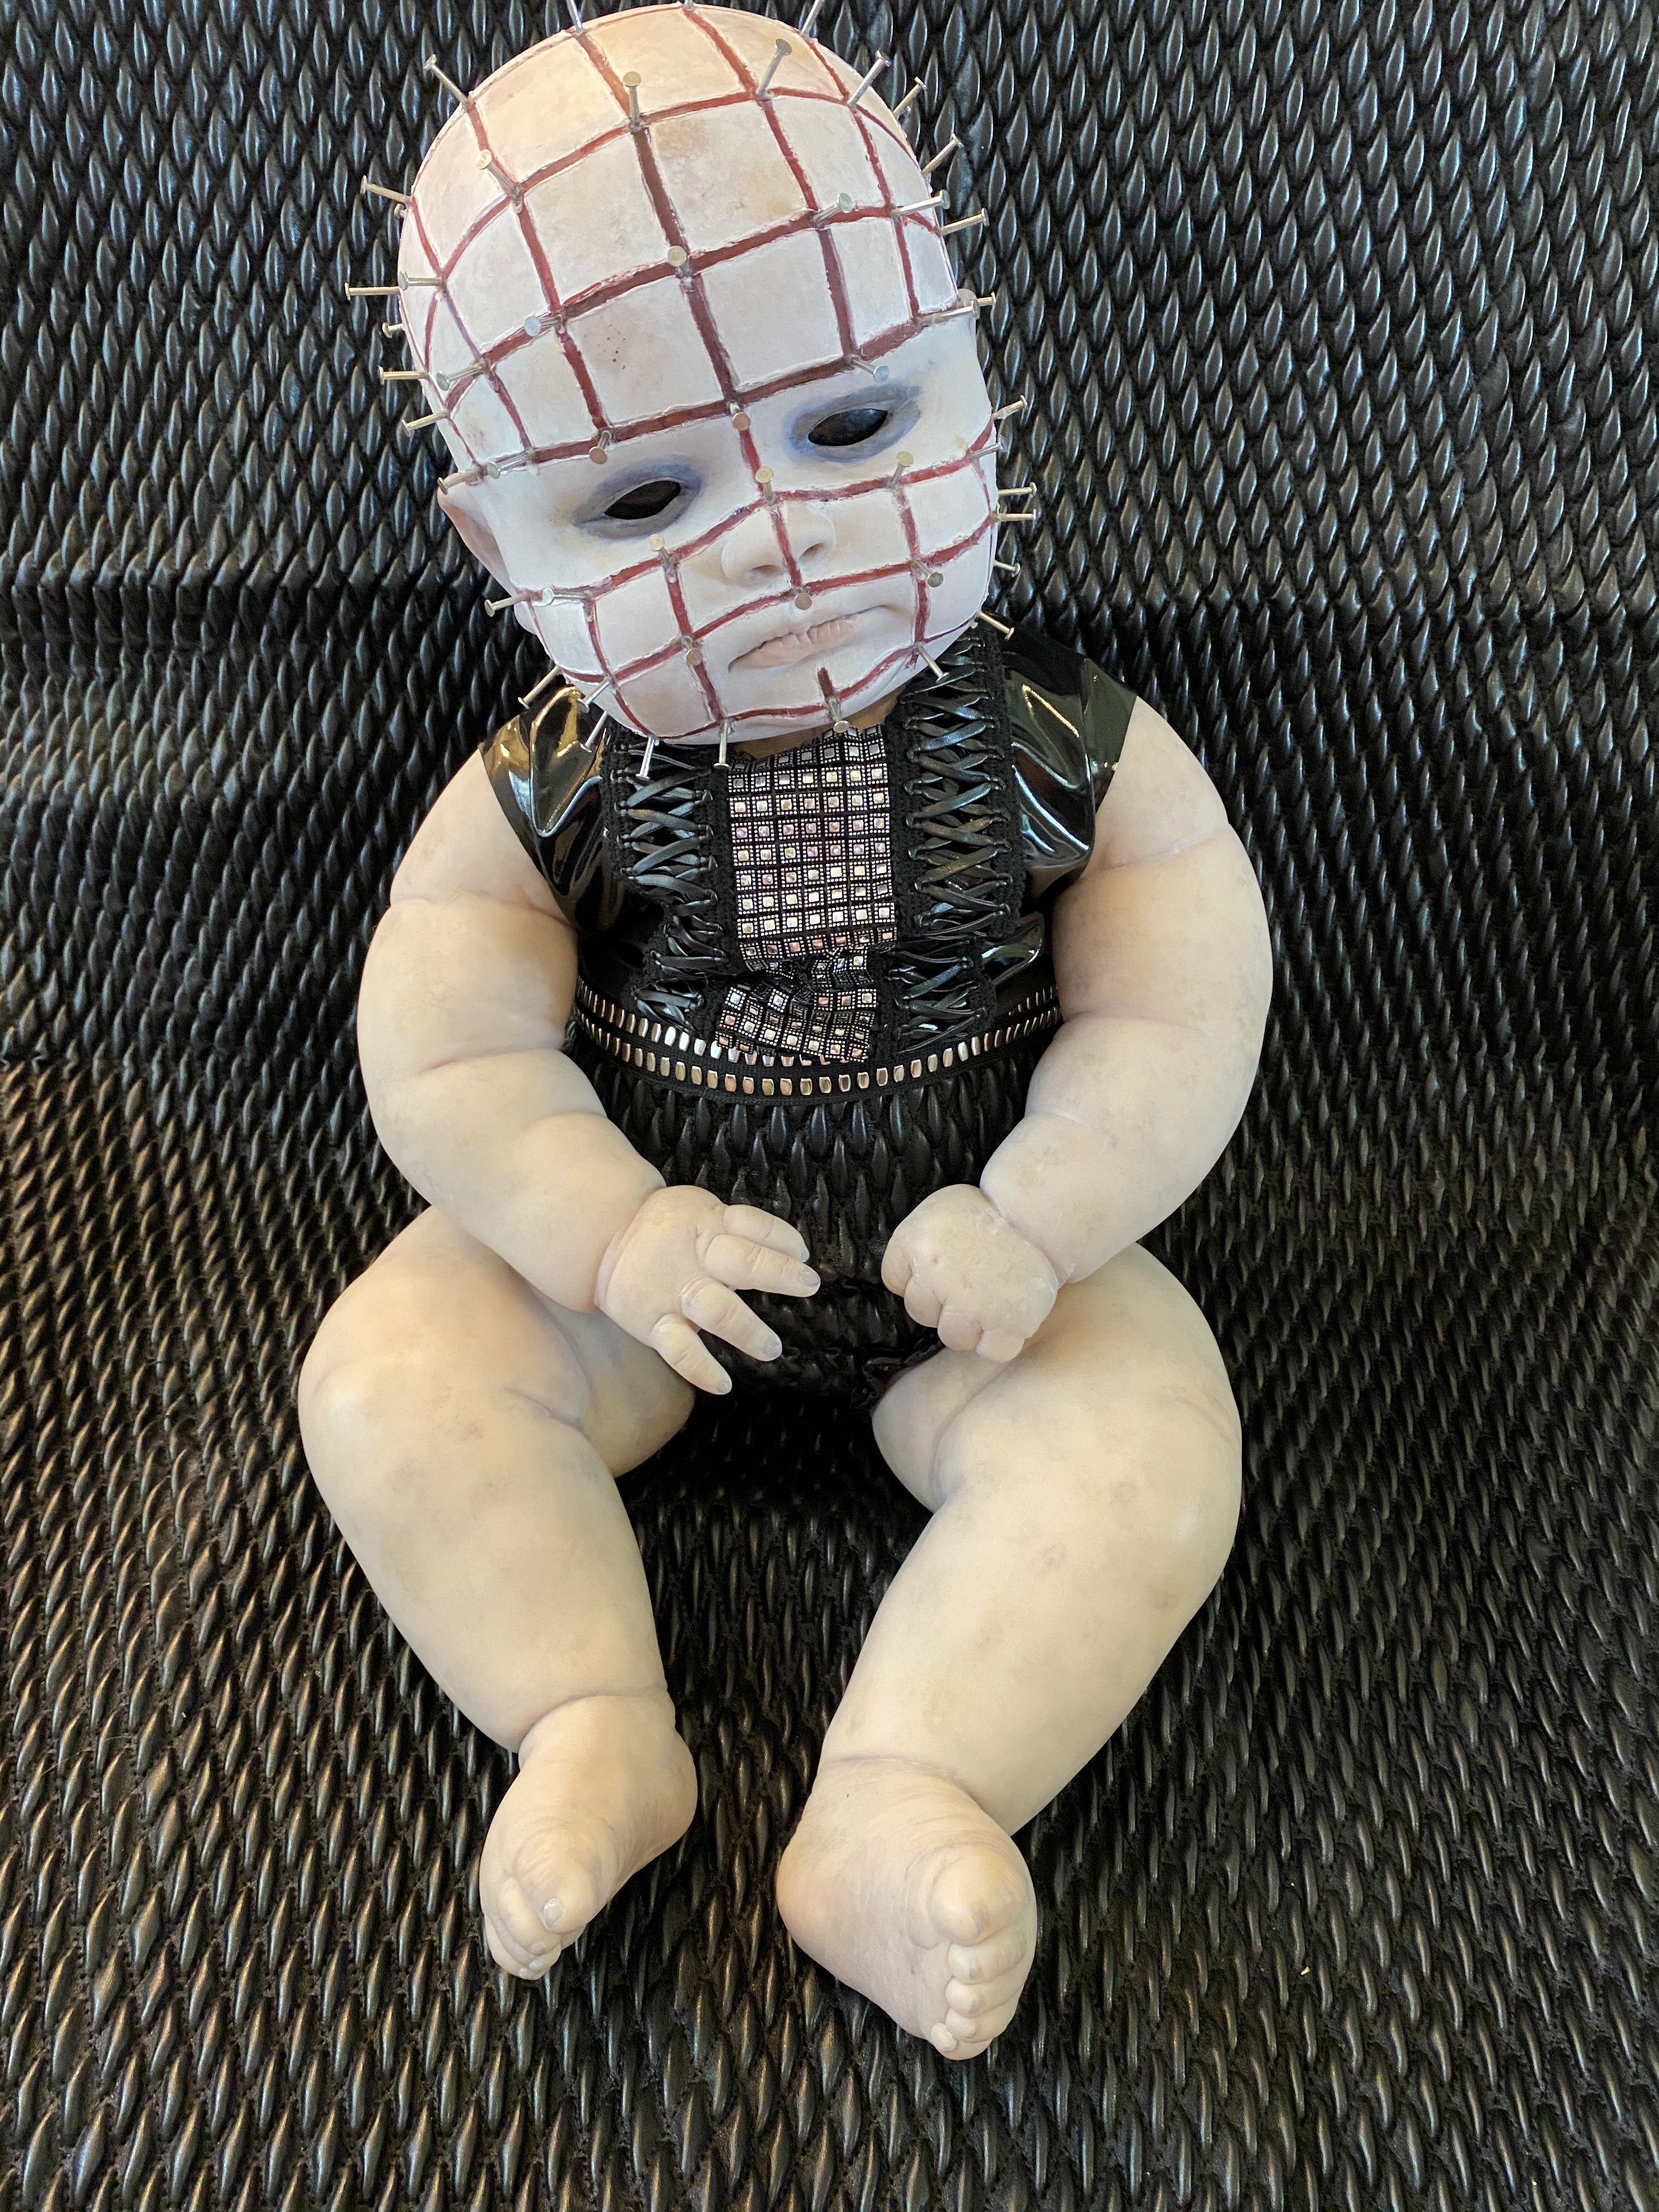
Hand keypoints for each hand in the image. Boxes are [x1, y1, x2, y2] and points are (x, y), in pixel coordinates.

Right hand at [595, 1185, 818, 1393]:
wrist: (605, 1237)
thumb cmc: (669, 1228)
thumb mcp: (701, 1210)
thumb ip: (737, 1228)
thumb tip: (793, 1253)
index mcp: (711, 1225)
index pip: (754, 1225)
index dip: (783, 1239)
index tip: (803, 1256)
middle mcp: (697, 1258)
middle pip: (743, 1262)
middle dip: (779, 1274)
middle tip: (808, 1286)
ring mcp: (675, 1292)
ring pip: (716, 1310)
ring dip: (747, 1331)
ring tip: (771, 1349)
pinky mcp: (654, 1322)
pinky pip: (679, 1350)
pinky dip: (701, 1369)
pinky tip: (723, 1384)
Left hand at [880, 1184, 1059, 1361]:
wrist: (1036, 1216)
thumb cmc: (986, 1214)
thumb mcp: (937, 1212)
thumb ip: (916, 1246)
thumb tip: (905, 1279)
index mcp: (915, 1242)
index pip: (894, 1279)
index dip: (917, 1276)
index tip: (940, 1266)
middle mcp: (937, 1276)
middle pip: (921, 1313)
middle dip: (942, 1302)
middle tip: (969, 1281)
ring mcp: (971, 1303)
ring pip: (954, 1337)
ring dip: (971, 1324)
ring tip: (989, 1296)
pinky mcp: (1006, 1322)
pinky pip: (993, 1351)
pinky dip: (1000, 1341)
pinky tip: (1006, 1317)